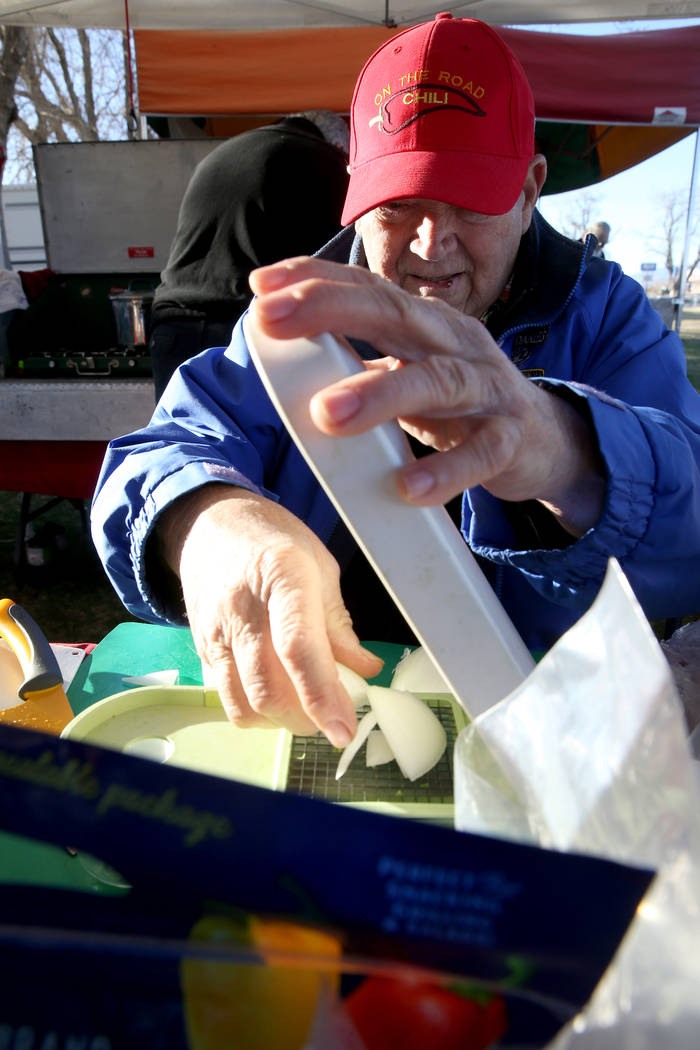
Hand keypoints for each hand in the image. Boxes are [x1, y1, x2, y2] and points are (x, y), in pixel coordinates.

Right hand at [156, 484, 381, 743]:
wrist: (208, 524)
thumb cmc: (272, 539)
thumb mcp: (318, 565)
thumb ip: (339, 622)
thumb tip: (366, 670)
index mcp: (282, 576)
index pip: (297, 648)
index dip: (321, 696)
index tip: (343, 730)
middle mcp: (243, 607)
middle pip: (267, 687)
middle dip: (304, 719)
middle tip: (330, 720)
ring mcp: (216, 631)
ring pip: (242, 703)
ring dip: (278, 721)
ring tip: (304, 710)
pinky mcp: (201, 648)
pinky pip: (226, 696)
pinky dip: (255, 710)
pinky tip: (275, 696)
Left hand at [249, 257, 604, 535]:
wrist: (543, 440)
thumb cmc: (459, 404)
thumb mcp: (409, 373)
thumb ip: (358, 365)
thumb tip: (284, 365)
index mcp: (428, 324)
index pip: (370, 289)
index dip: (317, 281)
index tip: (263, 283)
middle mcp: (458, 343)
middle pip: (398, 314)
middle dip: (332, 311)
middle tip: (274, 319)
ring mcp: (488, 390)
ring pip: (438, 381)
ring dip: (381, 393)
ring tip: (327, 414)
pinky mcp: (511, 440)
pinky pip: (482, 453)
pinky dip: (445, 469)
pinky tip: (406, 487)